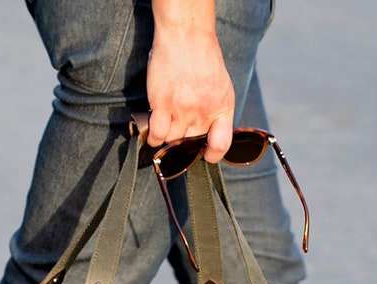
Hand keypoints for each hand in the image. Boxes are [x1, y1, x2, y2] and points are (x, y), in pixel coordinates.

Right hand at [146, 1, 234, 161]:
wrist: (186, 35)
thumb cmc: (202, 58)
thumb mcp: (221, 86)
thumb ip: (217, 112)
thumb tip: (209, 134)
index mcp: (222, 108)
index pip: (220, 146)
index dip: (211, 154)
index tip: (203, 153)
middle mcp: (203, 112)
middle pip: (190, 145)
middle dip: (184, 142)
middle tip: (179, 129)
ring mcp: (182, 110)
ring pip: (172, 142)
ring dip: (167, 137)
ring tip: (166, 124)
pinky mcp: (162, 104)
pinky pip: (157, 135)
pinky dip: (154, 137)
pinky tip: (154, 131)